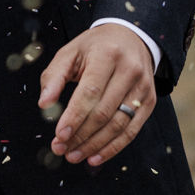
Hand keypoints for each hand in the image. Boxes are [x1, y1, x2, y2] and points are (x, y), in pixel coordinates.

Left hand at [39, 23, 156, 166]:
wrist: (131, 37)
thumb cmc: (93, 48)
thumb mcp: (69, 53)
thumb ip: (53, 77)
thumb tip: (43, 104)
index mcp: (107, 55)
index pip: (90, 92)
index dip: (74, 117)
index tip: (59, 136)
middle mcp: (129, 71)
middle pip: (104, 112)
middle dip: (80, 135)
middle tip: (60, 149)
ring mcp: (143, 87)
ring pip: (118, 125)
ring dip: (94, 145)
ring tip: (73, 155)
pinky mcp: (150, 101)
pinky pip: (132, 130)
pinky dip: (113, 147)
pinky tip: (95, 157)